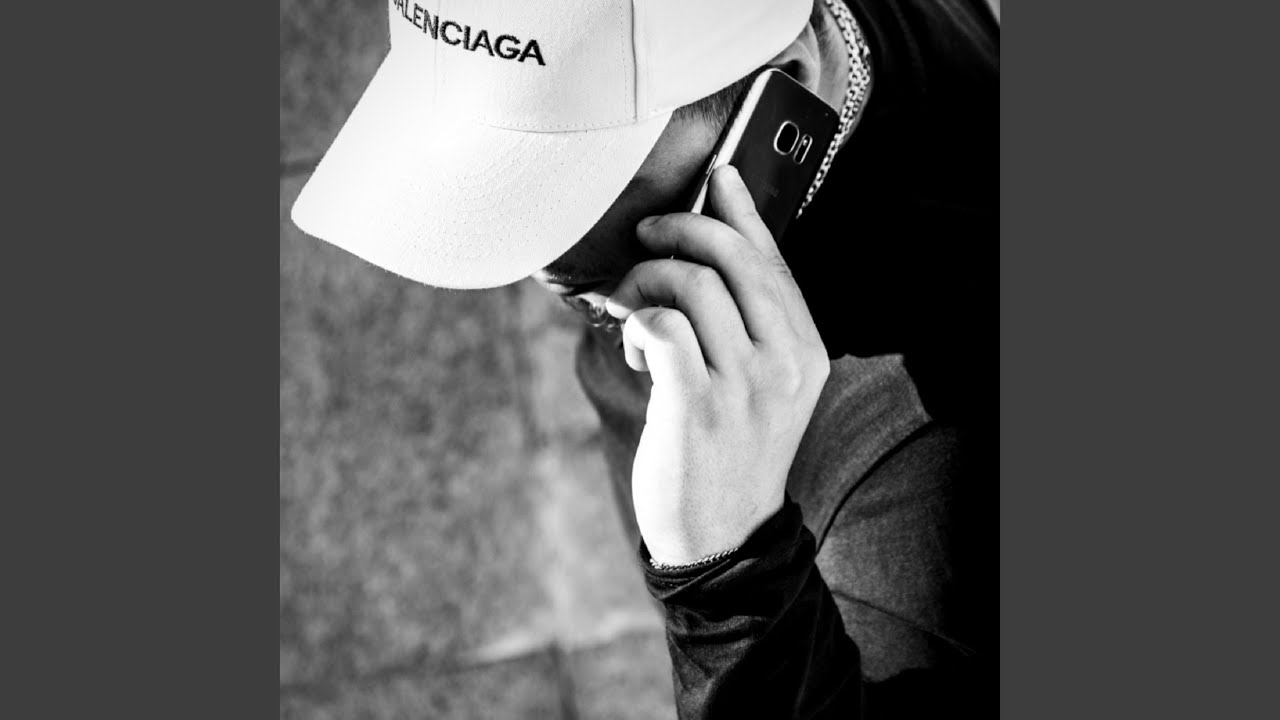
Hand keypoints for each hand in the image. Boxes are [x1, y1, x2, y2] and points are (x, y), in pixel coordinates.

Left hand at [604, 165, 830, 564]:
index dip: (742, 210)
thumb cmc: (729, 449)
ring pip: (690, 283)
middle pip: (732, 256)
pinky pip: (660, 323)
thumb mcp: (764, 387)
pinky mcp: (696, 404)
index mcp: (805, 349)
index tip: (717, 177)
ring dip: (644, 279)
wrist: (722, 533)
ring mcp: (744, 384)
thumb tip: (713, 251)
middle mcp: (784, 361)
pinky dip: (636, 320)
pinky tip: (633, 343)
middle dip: (679, 230)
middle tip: (645, 236)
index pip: (774, 259)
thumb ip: (750, 324)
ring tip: (629, 304)